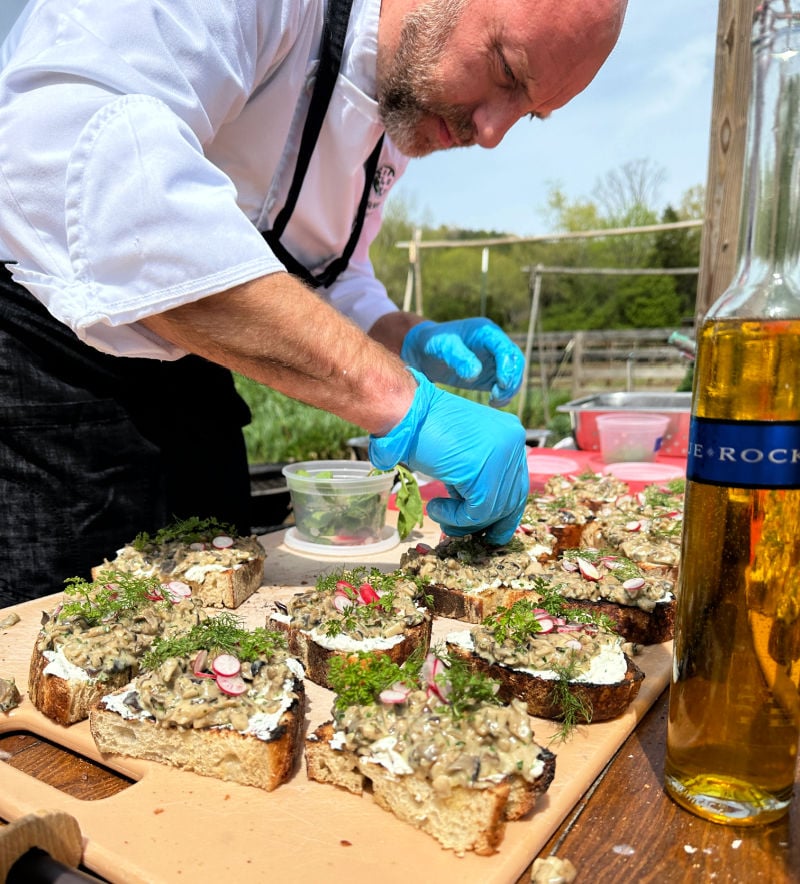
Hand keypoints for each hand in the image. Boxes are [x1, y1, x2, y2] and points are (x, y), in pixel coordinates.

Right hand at [368, 370, 527, 543]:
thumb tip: (480, 517)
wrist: (404, 413)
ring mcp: (502, 456)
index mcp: (511, 433)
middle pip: (513, 498)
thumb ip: (478, 477)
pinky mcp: (484, 472)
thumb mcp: (462, 453)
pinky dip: (454, 517)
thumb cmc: (424, 429)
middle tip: (460, 530)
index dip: (504, 510)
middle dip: (486, 521)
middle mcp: (514, 442)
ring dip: (463, 519)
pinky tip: (435, 507)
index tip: (489, 529)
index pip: (518, 482)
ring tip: (438, 511)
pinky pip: (477, 512)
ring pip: (495, 509)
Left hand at [400, 318, 523, 406]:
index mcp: (486, 332)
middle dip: (512, 379)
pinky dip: (504, 394)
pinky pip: (505, 385)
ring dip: (510, 389)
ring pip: (514, 374)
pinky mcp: (491, 374)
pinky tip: (494, 403)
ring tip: (495, 401)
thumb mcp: (443, 347)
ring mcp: (494, 359)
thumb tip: (475, 373)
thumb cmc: (434, 343)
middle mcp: (494, 344)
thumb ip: (458, 358)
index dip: (508, 365)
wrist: (425, 352)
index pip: (505, 348)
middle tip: (498, 395)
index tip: (501, 383)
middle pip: (515, 361)